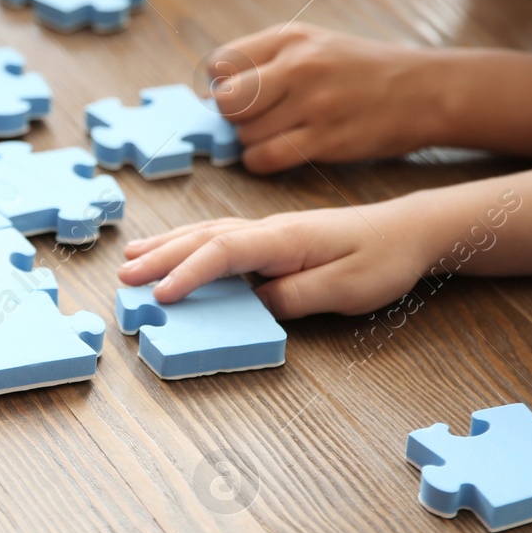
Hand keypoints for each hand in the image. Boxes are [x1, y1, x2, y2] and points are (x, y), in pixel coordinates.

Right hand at [118, 199, 431, 317]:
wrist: (407, 232)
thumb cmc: (382, 260)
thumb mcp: (346, 288)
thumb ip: (296, 296)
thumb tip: (255, 303)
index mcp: (284, 239)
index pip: (224, 253)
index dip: (189, 274)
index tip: (163, 296)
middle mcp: (268, 229)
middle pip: (203, 238)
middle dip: (161, 257)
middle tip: (125, 277)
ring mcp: (267, 231)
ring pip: (206, 233)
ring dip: (167, 245)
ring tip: (133, 259)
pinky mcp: (271, 239)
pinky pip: (218, 237)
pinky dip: (187, 242)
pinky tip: (173, 248)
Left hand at [206, 23, 442, 172]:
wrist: (426, 91)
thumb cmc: (365, 70)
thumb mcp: (316, 44)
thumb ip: (267, 61)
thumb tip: (214, 92)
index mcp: (291, 38)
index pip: (220, 64)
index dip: (221, 86)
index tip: (239, 95)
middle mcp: (298, 67)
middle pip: (226, 103)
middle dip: (233, 118)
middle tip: (255, 120)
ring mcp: (312, 104)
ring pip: (244, 135)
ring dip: (251, 143)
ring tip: (278, 134)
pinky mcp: (324, 140)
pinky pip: (264, 159)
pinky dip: (261, 162)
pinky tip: (278, 154)